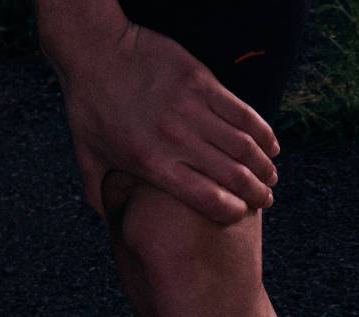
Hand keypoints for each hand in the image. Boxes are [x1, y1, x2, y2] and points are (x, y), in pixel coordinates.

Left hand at [41, 9, 279, 224]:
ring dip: (264, 166)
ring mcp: (191, 108)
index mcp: (152, 164)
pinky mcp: (201, 82)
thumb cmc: (89, 106)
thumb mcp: (87, 155)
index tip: (241, 214)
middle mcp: (175, 139)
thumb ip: (99, 192)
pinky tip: (271, 145)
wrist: (95, 49)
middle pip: (234, 176)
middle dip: (257, 193)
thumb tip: (110, 223)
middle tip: (265, 199)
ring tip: (270, 176)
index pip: (208, 200)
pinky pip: (243, 113)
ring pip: (244, 146)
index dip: (233, 212)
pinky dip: (263, 132)